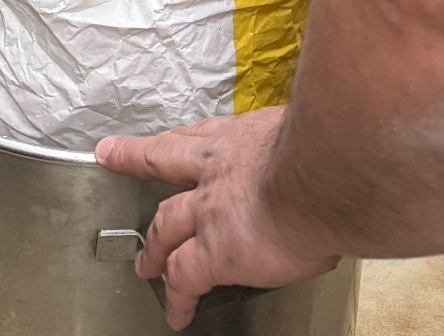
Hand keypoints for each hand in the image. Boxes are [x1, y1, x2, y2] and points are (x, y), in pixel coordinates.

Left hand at [97, 114, 337, 328]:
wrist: (323, 175)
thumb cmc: (330, 149)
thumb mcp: (310, 131)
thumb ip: (302, 142)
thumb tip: (324, 151)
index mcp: (243, 136)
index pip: (204, 134)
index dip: (184, 137)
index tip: (173, 137)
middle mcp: (217, 165)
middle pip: (163, 159)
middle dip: (135, 158)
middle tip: (113, 155)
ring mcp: (207, 209)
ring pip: (164, 222)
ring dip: (152, 243)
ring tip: (142, 261)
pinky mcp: (211, 251)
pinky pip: (184, 277)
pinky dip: (178, 296)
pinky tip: (176, 312)